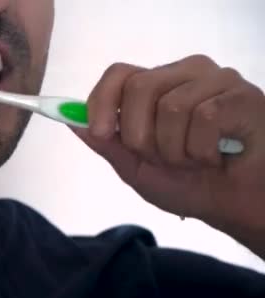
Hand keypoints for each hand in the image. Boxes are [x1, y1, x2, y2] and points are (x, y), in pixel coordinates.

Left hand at [73, 55, 264, 255]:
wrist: (236, 208)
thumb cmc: (190, 185)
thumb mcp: (137, 169)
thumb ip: (107, 144)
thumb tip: (71, 121)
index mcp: (157, 87)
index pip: (119, 74)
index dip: (102, 100)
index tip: (101, 132)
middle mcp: (184, 74)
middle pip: (138, 87)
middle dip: (142, 137)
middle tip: (164, 158)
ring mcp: (216, 80)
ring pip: (170, 107)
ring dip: (175, 151)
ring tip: (196, 160)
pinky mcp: (241, 96)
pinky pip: (205, 118)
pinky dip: (203, 150)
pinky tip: (218, 156)